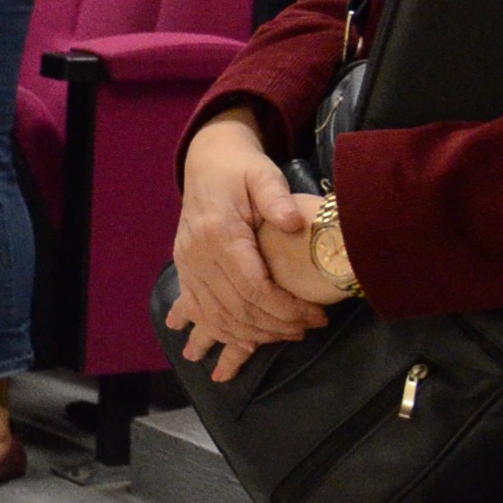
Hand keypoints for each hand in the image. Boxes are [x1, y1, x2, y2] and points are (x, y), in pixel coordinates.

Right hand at [165, 112, 331, 381]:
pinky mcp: (185, 272)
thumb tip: (294, 222)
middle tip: (310, 327)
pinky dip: (226, 332)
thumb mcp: (263, 174)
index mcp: (218, 233)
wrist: (207, 164)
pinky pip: (202, 313)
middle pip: (238, 310)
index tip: (317, 316)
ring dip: (256, 335)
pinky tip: (252, 338)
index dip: (287, 309)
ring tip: (289, 333)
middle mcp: (197, 255)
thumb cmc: (241, 171)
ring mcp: (187, 266)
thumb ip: (277, 197)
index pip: (252, 288)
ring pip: (219, 318)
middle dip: (278, 326)